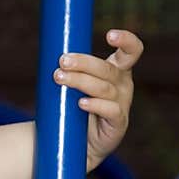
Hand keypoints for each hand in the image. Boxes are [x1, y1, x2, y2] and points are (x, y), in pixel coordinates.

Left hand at [53, 29, 143, 171]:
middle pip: (108, 69)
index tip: (109, 35)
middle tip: (62, 61)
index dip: (126, 40)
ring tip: (59, 78)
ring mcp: (123, 104)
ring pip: (103, 88)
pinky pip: (111, 111)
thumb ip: (70, 67)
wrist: (78, 144)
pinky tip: (81, 103)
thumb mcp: (74, 84)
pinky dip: (95, 105)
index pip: (131, 51)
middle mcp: (123, 85)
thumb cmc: (74, 108)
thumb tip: (48, 48)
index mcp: (117, 70)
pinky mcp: (118, 124)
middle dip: (84, 63)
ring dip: (80, 81)